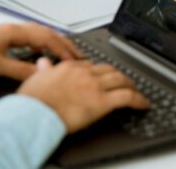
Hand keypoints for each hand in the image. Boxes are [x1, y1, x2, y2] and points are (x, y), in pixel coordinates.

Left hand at [0, 23, 80, 80]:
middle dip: (64, 45)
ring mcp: (8, 33)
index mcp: (14, 32)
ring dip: (54, 44)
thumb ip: (19, 69)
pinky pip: (30, 39)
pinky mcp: (1, 39)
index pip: (47, 38)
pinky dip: (42, 45)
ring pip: (39, 35)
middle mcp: (13, 29)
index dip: (63, 49)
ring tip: (65, 54)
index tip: (76, 60)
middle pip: (46, 34)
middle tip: (79, 56)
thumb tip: (40, 74)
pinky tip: (41, 53)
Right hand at [17, 58, 148, 132]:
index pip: (90, 66)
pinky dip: (138, 100)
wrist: (32, 114)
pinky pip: (127, 97)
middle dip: (118, 75)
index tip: (102, 76)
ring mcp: (95, 86)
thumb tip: (44, 63)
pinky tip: (144, 104)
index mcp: (69, 68)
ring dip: (131, 84)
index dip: (98, 72)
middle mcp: (85, 74)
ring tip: (136, 90)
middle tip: (124, 81)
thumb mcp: (35, 79)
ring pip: (121, 80)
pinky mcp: (102, 102)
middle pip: (109, 70)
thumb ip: (44, 70)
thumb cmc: (31, 101)